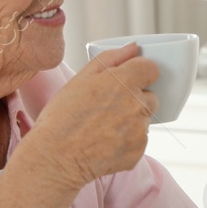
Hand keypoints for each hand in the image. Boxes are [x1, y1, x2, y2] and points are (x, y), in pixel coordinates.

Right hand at [19, 44, 158, 189]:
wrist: (55, 159)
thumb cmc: (62, 117)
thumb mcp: (80, 79)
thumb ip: (111, 58)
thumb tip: (134, 47)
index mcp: (123, 81)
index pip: (151, 68)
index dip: (140, 73)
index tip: (129, 80)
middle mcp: (136, 104)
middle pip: (150, 95)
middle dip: (135, 99)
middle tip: (108, 108)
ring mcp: (140, 129)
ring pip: (144, 119)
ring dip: (131, 120)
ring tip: (103, 127)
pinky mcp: (138, 150)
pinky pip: (140, 140)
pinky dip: (127, 141)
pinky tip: (105, 143)